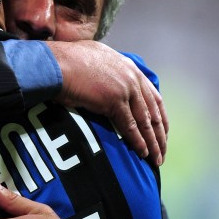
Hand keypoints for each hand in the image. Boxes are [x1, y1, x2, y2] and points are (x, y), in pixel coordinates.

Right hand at [47, 41, 167, 165]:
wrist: (56, 64)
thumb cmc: (67, 62)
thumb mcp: (94, 59)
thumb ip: (107, 70)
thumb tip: (102, 80)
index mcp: (130, 68)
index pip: (153, 97)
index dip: (160, 118)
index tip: (162, 133)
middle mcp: (132, 78)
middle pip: (154, 112)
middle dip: (159, 135)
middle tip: (162, 152)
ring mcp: (125, 89)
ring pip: (145, 121)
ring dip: (153, 143)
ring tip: (156, 159)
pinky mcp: (114, 101)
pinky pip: (130, 126)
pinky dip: (138, 141)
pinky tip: (143, 153)